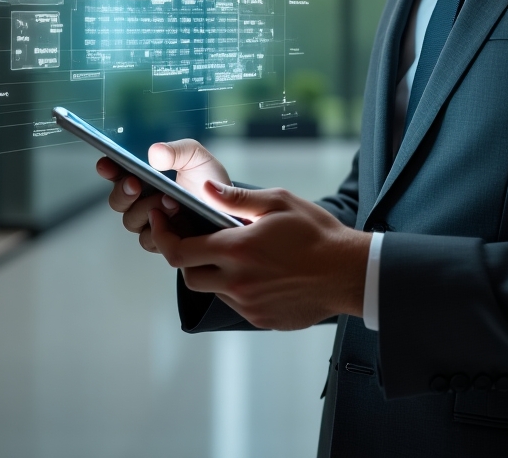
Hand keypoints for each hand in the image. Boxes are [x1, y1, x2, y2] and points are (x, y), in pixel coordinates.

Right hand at [95, 139, 231, 251]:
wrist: (230, 208)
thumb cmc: (209, 181)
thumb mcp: (197, 158)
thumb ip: (177, 151)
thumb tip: (154, 152)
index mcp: (146, 178)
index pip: (118, 173)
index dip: (108, 169)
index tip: (106, 163)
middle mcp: (143, 201)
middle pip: (118, 201)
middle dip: (123, 191)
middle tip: (135, 183)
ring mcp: (151, 223)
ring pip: (131, 221)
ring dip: (147, 209)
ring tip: (169, 200)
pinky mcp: (163, 243)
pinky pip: (149, 240)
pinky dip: (159, 229)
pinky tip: (174, 218)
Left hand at [149, 181, 369, 329]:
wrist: (348, 272)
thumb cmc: (316, 233)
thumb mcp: (279, 202)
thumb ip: (237, 199)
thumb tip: (205, 189)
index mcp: (237, 250)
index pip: (180, 250)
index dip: (164, 235)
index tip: (160, 220)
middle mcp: (237, 281)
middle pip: (189, 275)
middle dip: (184, 256)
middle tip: (194, 237)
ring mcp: (248, 304)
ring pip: (213, 289)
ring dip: (213, 271)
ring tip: (234, 252)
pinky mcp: (260, 319)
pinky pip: (235, 303)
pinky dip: (236, 286)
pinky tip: (257, 271)